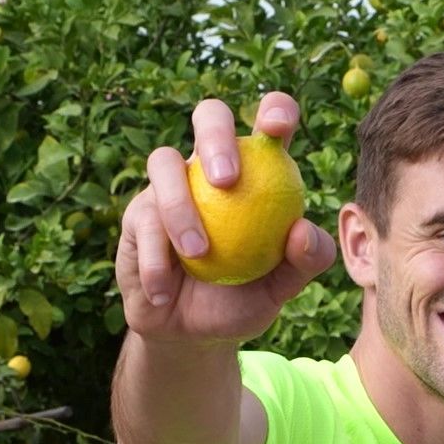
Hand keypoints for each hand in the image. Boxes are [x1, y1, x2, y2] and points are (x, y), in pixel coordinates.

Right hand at [115, 91, 337, 345]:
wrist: (192, 333)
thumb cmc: (242, 300)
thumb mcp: (282, 287)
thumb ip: (306, 259)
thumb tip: (304, 229)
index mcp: (257, 171)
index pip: (269, 126)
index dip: (276, 110)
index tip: (277, 126)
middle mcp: (209, 167)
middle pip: (209, 116)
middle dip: (216, 135)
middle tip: (227, 179)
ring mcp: (169, 186)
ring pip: (164, 163)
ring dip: (180, 207)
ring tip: (198, 254)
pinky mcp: (137, 214)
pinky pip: (143, 220)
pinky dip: (157, 259)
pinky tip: (164, 290)